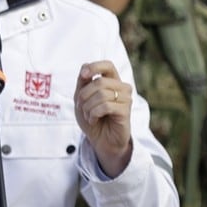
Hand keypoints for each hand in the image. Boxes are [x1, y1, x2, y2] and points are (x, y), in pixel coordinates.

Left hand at [74, 61, 132, 177]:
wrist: (101, 141)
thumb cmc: (93, 118)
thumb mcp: (82, 99)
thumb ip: (83, 82)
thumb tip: (85, 66)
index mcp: (112, 81)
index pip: (107, 65)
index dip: (94, 67)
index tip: (83, 76)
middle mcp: (122, 87)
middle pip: (99, 82)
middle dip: (84, 95)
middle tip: (81, 107)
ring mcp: (125, 99)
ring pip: (101, 94)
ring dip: (88, 107)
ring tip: (88, 115)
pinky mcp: (125, 111)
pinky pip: (105, 106)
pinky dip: (93, 114)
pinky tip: (93, 119)